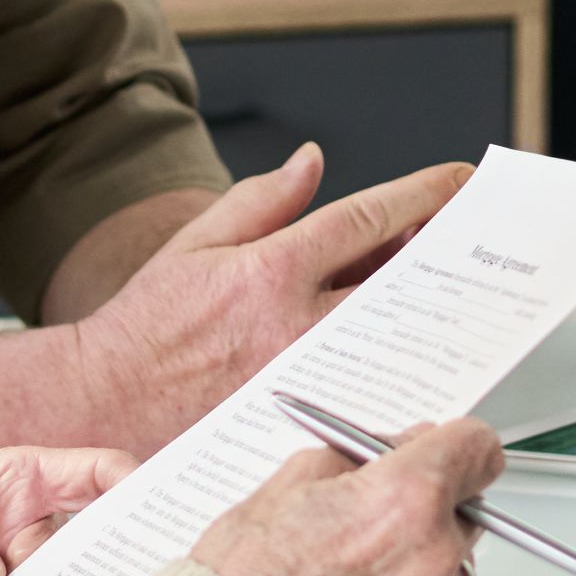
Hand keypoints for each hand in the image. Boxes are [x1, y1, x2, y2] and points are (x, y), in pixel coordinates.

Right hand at [57, 150, 466, 455]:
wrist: (107, 403)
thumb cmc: (146, 326)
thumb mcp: (195, 243)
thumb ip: (261, 199)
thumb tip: (312, 161)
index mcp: (269, 268)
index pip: (367, 219)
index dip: (422, 196)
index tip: (457, 181)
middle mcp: (293, 321)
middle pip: (395, 277)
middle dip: (438, 249)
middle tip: (468, 234)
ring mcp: (304, 372)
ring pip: (389, 331)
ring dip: (424, 303)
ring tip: (448, 282)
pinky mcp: (302, 414)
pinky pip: (365, 379)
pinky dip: (394, 358)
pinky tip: (414, 346)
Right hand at [188, 420, 500, 575]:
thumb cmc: (249, 568)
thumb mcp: (302, 472)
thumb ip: (371, 453)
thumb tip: (411, 445)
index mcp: (408, 497)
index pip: (479, 447)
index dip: (456, 445)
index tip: (444, 452)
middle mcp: (433, 553)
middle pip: (470, 507)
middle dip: (435, 503)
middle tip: (382, 516)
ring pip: (454, 562)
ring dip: (424, 557)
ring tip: (360, 568)